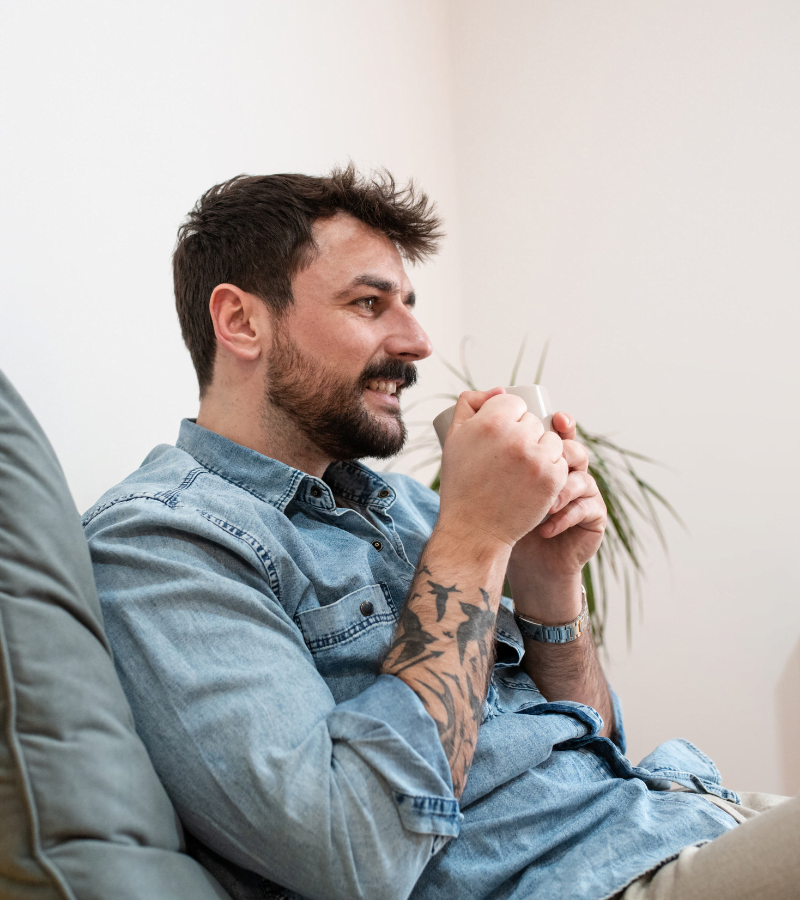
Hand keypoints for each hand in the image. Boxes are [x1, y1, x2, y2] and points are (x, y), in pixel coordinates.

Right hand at [436, 389, 568, 552]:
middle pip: (533, 421)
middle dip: (524, 434)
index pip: (513, 402)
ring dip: (542, 450)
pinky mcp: (552, 479)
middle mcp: (516, 436)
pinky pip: (561, 461)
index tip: (500, 437)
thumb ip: (469, 404)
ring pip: (551, 439)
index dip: (507, 418)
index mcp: (490, 421)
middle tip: (508, 458)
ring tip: (523, 468)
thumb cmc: (462, 482)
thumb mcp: (454, 438)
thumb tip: (500, 390)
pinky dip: (551, 470)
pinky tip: (535, 480)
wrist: (474, 527)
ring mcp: (537, 459)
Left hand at [507, 410, 605, 618]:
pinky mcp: (594, 518)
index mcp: (548, 457)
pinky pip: (588, 510)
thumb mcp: (490, 478)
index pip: (560, 433)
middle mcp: (570, 471)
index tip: (556, 420)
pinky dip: (566, 517)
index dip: (563, 424)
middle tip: (546, 463)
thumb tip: (487, 400)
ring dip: (562, 491)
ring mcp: (585, 494)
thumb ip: (489, 442)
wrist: (511, 554)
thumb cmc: (500, 515)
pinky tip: (546, 528)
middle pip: (576, 451)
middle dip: (563, 456)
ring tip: (543, 506)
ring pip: (584, 480)